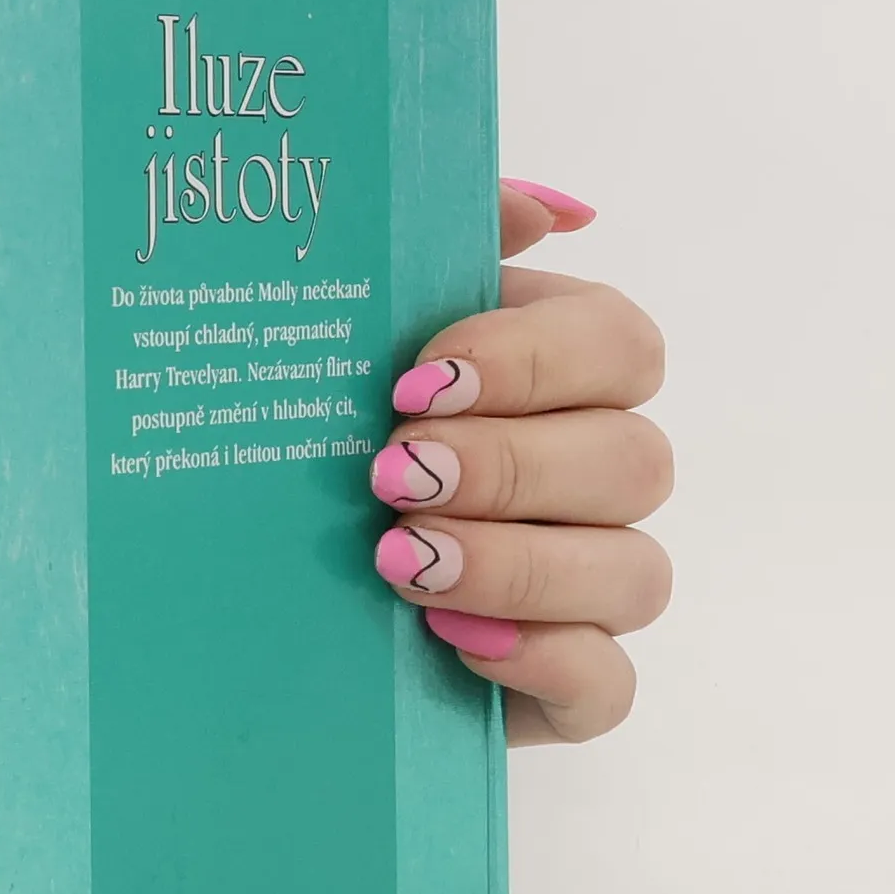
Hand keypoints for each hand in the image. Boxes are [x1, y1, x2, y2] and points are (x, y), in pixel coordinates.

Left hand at [370, 181, 670, 745]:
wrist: (259, 588)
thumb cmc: (317, 440)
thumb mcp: (351, 334)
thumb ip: (443, 247)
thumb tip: (545, 207)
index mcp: (560, 375)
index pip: (619, 345)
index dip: (533, 360)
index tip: (413, 382)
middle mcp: (595, 475)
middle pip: (636, 459)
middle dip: (511, 466)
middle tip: (391, 475)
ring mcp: (592, 587)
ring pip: (635, 573)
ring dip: (520, 565)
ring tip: (402, 562)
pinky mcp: (567, 686)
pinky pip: (609, 684)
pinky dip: (542, 662)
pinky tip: (452, 644)